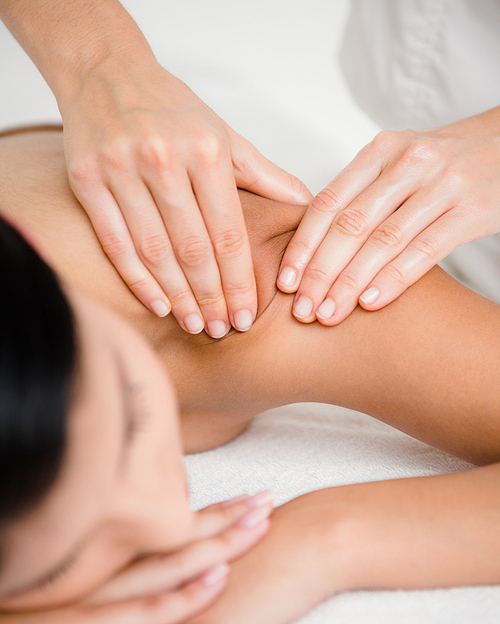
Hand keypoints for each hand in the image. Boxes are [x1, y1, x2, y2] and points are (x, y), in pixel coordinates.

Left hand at [41, 492, 343, 623]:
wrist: (311, 538)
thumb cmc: (270, 544)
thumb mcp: (216, 551)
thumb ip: (182, 565)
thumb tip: (167, 575)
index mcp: (153, 570)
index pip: (86, 594)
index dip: (44, 610)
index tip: (10, 620)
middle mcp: (151, 588)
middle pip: (75, 617)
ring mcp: (171, 611)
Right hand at [60, 60, 309, 336]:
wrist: (105, 71)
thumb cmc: (172, 109)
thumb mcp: (223, 135)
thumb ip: (263, 175)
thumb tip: (306, 206)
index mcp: (206, 151)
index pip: (228, 234)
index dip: (239, 282)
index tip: (247, 316)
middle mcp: (164, 160)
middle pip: (193, 249)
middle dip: (211, 298)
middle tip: (222, 331)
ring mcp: (121, 170)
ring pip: (154, 251)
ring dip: (178, 296)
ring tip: (195, 325)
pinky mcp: (86, 179)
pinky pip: (115, 242)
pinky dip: (137, 279)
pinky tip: (158, 305)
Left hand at [277, 108, 499, 324]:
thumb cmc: (440, 167)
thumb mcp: (397, 166)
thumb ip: (359, 197)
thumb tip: (310, 246)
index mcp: (379, 152)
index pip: (328, 203)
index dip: (302, 246)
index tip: (284, 282)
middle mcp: (407, 163)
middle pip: (350, 225)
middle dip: (320, 273)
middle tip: (301, 310)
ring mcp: (441, 185)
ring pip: (383, 241)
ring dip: (350, 283)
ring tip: (329, 314)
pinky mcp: (471, 209)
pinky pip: (425, 250)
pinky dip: (394, 279)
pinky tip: (371, 303)